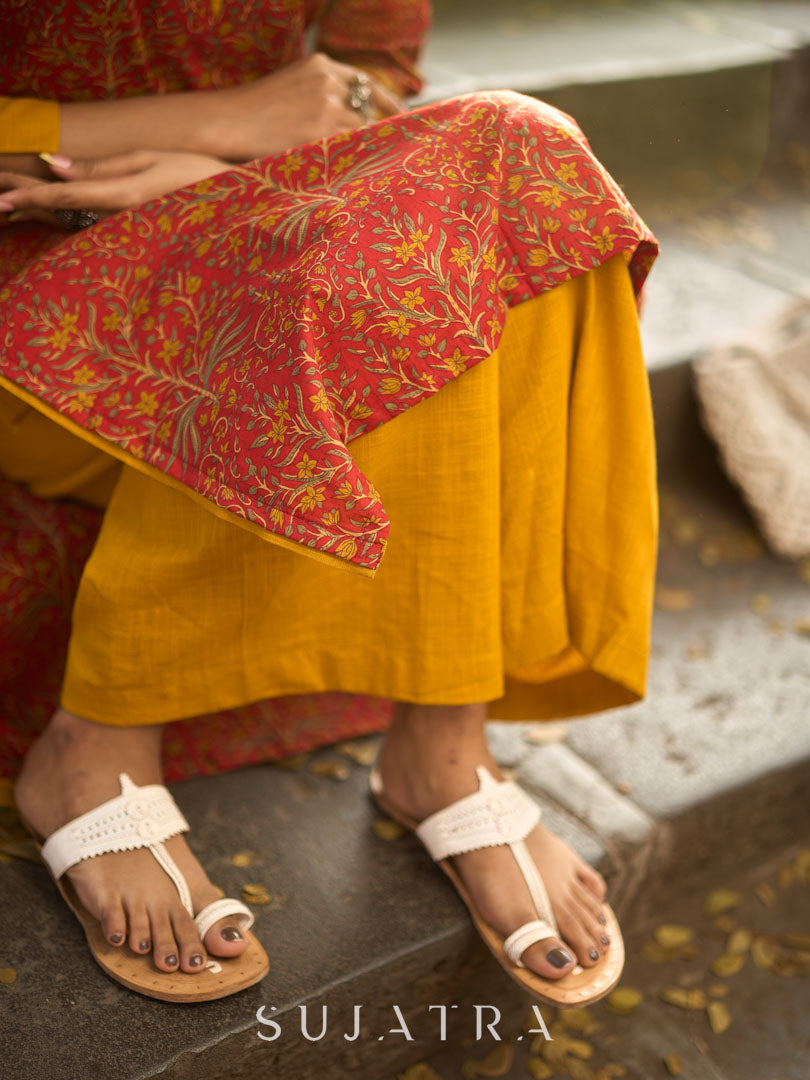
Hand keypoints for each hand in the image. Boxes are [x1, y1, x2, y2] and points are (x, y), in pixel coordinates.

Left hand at [0, 150, 230, 220]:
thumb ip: (100, 167)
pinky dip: (69, 221)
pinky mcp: (134, 235)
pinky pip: (94, 228)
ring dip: (43, 216)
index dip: (30, 196)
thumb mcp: (147, 160)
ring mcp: (127, 232)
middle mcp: (119, 219)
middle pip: (63, 212)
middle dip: (29, 207)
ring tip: (13, 212)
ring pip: (75, 223)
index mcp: (121, 196)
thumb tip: (54, 164)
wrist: (234, 207)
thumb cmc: (194, 176)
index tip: (1, 199)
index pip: (65, 195)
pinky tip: (52, 220)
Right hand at [201, 53, 402, 159]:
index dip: (387, 103)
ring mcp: (325, 105)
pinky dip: (351, 160)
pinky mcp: (319, 130)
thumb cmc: (256, 112)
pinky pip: (347, 148)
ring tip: (363, 169)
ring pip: (359, 132)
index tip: (402, 118)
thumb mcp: (292, 88)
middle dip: (374, 133)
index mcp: (321, 66)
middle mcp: (328, 80)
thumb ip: (322, 95)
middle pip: (367, 110)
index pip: (366, 83)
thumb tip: (353, 119)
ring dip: (362, 151)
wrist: (227, 121)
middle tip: (387, 153)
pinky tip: (350, 173)